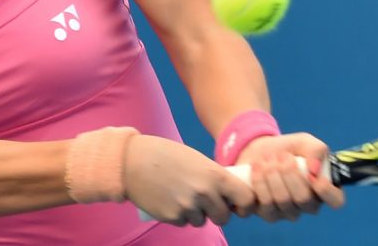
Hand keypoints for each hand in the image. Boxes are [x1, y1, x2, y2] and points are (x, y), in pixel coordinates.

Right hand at [123, 135, 255, 226]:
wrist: (132, 161)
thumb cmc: (166, 155)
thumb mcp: (197, 160)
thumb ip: (214, 177)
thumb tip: (230, 196)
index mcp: (215, 175)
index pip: (246, 198)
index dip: (245, 204)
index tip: (238, 205)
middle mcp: (205, 193)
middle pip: (224, 217)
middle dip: (217, 212)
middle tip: (206, 200)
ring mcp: (188, 207)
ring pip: (202, 221)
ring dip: (196, 213)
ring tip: (181, 194)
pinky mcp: (172, 217)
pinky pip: (184, 222)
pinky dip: (179, 215)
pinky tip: (169, 198)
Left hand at [235, 133, 345, 221]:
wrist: (259, 151)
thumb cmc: (289, 149)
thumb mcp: (305, 142)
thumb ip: (316, 150)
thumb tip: (314, 170)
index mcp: (323, 190)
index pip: (336, 201)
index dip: (327, 191)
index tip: (314, 176)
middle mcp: (306, 206)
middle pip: (303, 200)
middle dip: (290, 174)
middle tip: (281, 156)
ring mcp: (284, 213)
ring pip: (280, 202)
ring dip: (271, 176)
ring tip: (266, 160)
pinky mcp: (262, 213)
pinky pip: (258, 206)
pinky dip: (256, 184)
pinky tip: (255, 169)